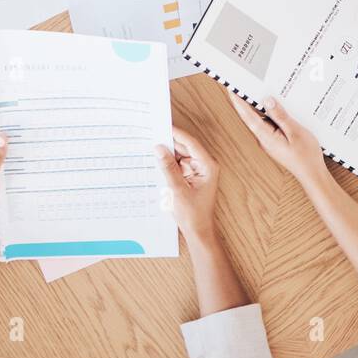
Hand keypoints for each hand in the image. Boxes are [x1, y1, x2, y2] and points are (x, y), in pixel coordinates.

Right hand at [156, 127, 220, 242]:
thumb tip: (159, 149)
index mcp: (207, 165)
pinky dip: (168, 164)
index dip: (176, 133)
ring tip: (150, 148)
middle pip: (184, 147)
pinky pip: (177, 165)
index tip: (162, 125)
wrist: (198, 232)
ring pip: (179, 155)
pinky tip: (156, 162)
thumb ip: (168, 168)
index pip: (191, 143)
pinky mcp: (190, 177)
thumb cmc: (194, 214)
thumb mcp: (178, 189)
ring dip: (167, 154)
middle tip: (151, 135)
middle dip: (169, 143)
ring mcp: (197, 170)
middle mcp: (204, 165)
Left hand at [228, 94, 327, 186]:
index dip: (238, 100)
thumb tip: (267, 100)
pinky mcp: (275, 140)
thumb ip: (280, 116)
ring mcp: (269, 140)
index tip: (231, 87)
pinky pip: (270, 123)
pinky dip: (271, 113)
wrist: (312, 174)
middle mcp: (264, 138)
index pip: (247, 115)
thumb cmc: (306, 156)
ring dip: (262, 106)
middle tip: (247, 82)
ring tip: (264, 89)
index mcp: (266, 136)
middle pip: (251, 115)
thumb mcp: (295, 132)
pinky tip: (278, 106)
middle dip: (248, 99)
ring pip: (262, 118)